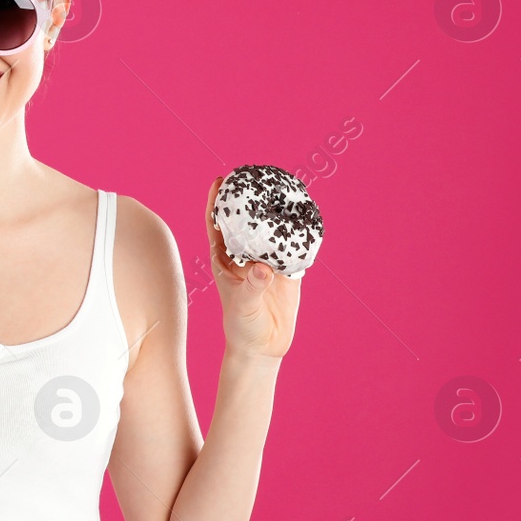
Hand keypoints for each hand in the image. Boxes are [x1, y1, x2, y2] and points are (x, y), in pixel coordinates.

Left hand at [205, 175, 301, 359]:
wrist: (262, 346)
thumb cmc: (241, 327)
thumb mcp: (243, 306)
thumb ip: (252, 287)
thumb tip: (262, 269)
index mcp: (225, 260)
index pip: (216, 224)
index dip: (215, 201)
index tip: (219, 179)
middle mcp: (244, 256)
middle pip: (244, 220)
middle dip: (247, 198)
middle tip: (256, 173)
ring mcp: (266, 262)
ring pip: (268, 230)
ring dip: (274, 212)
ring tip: (283, 188)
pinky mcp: (286, 272)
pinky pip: (293, 247)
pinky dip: (298, 233)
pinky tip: (306, 218)